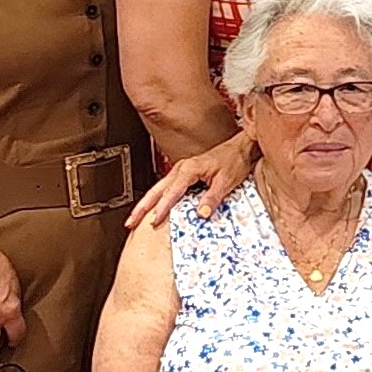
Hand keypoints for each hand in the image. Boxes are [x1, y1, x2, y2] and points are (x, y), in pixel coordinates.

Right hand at [126, 130, 257, 229]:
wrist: (241, 149)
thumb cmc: (234, 161)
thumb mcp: (226, 182)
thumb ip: (212, 198)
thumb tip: (201, 214)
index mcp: (189, 169)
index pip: (171, 192)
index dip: (161, 208)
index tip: (154, 221)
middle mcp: (182, 168)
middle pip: (156, 190)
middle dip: (142, 207)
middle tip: (131, 222)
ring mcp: (181, 170)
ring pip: (158, 188)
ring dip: (145, 203)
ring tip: (135, 218)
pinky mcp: (184, 174)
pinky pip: (166, 187)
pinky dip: (156, 198)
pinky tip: (152, 208)